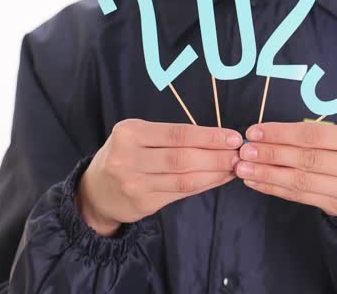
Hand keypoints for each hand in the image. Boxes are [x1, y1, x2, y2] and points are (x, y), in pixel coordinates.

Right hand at [75, 119, 241, 235]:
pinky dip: (204, 185)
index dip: (208, 136)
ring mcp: (134, 183)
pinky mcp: (142, 204)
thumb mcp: (137, 137)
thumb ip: (171, 137)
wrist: (96, 191)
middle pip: (182, 157)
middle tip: (240, 154)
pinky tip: (218, 179)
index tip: (233, 137)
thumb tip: (218, 138)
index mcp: (130, 133)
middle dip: (216, 156)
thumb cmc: (125, 156)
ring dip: (215, 173)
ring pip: (184, 178)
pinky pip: (180, 193)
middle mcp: (128, 158)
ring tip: (234, 167)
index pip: (177, 134)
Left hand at [235, 122, 336, 216]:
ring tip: (244, 168)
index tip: (255, 132)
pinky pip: (299, 197)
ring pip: (300, 181)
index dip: (281, 134)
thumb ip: (311, 136)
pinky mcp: (336, 207)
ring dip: (267, 174)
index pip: (312, 136)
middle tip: (245, 151)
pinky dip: (274, 188)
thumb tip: (265, 135)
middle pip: (306, 159)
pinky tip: (256, 182)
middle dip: (271, 154)